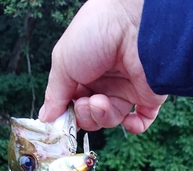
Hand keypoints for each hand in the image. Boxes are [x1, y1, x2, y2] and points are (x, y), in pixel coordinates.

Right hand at [39, 0, 166, 133]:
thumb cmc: (95, 32)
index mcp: (83, 73)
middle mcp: (104, 82)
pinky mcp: (147, 95)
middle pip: (90, 115)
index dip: (68, 115)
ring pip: (111, 120)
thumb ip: (54, 94)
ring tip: (100, 102)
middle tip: (85, 103)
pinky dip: (135, 126)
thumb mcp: (63, 62)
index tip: (62, 121)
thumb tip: (45, 118)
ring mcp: (126, 89)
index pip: (72, 104)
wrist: (132, 22)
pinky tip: (128, 120)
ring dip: (102, 116)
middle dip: (85, 115)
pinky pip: (142, 121)